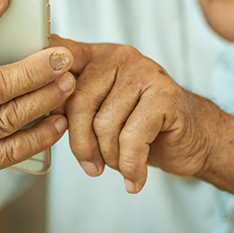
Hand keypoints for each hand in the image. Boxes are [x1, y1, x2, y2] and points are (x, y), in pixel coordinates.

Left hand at [52, 36, 217, 193]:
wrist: (193, 138)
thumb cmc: (142, 127)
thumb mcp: (102, 111)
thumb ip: (73, 103)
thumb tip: (40, 111)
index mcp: (98, 56)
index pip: (60, 55)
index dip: (44, 81)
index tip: (44, 110)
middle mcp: (119, 57)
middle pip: (78, 101)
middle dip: (80, 143)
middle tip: (92, 165)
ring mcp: (144, 72)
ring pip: (104, 124)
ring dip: (109, 157)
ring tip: (120, 164)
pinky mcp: (165, 95)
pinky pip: (132, 138)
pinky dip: (130, 165)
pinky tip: (134, 177)